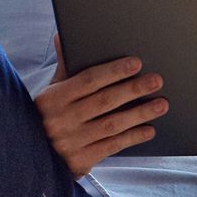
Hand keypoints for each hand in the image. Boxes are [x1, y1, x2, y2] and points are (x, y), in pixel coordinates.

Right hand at [36, 34, 167, 176]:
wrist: (34, 157)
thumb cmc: (50, 116)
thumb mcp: (52, 92)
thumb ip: (64, 67)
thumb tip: (62, 35)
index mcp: (52, 98)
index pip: (88, 80)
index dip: (114, 71)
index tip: (136, 63)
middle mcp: (59, 120)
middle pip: (104, 101)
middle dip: (133, 90)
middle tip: (156, 80)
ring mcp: (69, 142)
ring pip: (112, 124)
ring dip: (140, 114)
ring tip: (161, 104)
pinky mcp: (80, 161)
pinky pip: (112, 146)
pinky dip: (132, 137)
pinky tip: (149, 129)